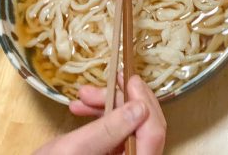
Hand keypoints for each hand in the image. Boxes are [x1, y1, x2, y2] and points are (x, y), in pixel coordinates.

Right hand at [35, 75, 166, 154]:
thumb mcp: (74, 149)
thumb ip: (108, 129)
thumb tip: (141, 106)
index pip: (153, 133)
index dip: (144, 102)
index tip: (130, 80)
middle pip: (144, 127)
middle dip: (121, 101)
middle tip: (103, 85)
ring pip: (130, 125)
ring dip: (108, 106)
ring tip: (83, 96)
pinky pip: (118, 132)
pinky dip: (101, 118)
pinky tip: (82, 108)